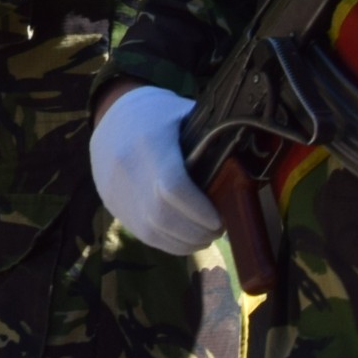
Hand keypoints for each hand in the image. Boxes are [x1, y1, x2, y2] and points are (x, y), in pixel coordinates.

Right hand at [89, 85, 222, 254]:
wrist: (112, 115)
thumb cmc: (158, 115)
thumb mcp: (185, 116)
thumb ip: (211, 140)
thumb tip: (246, 165)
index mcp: (149, 141)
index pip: (172, 186)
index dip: (199, 210)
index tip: (219, 218)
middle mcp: (126, 168)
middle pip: (161, 215)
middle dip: (196, 231)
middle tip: (218, 229)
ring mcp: (115, 189)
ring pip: (151, 230)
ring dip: (183, 241)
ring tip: (204, 235)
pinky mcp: (111, 204)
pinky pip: (141, 233)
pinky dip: (167, 241)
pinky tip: (184, 237)